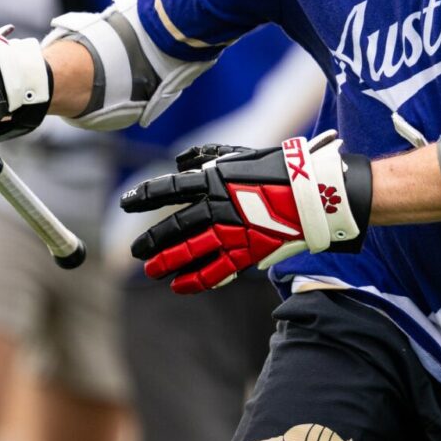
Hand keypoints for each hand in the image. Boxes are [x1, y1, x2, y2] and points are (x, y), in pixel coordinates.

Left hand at [121, 133, 369, 293]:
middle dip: (152, 241)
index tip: (126, 203)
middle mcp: (217, 206)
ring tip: (151, 271)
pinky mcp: (249, 250)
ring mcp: (232, 231)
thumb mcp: (242, 154)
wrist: (314, 191)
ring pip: (190, 251)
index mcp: (214, 178)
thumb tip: (181, 161)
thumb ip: (209, 156)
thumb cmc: (279, 167)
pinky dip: (197, 279)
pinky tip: (180, 286)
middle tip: (136, 251)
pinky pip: (217, 270)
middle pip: (175, 227)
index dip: (144, 197)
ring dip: (167, 262)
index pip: (168, 189)